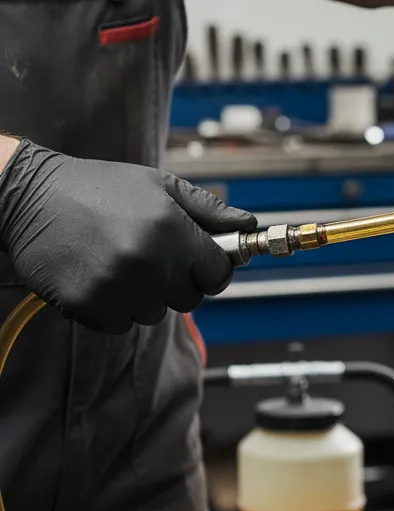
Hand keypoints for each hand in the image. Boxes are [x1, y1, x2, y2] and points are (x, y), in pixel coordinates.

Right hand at [0, 140, 256, 333]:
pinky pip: (121, 324)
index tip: (203, 264)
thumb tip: (248, 225)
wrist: (29, 197)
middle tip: (154, 258)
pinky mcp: (88, 306)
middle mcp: (148, 262)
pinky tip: (100, 277)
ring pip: (155, 314)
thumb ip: (209, 209)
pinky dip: (115, 308)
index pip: (219, 273)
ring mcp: (117, 287)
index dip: (213, 269)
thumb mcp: (160, 185)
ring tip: (121, 262)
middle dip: (178, 282)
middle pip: (190, 299)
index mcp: (172, 230)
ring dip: (145, 296)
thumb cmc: (100, 188)